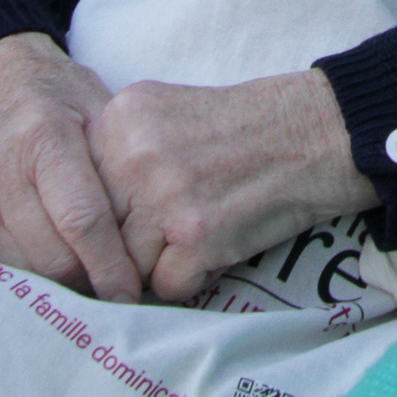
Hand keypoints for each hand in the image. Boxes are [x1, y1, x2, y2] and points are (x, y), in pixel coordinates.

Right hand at [0, 31, 141, 302]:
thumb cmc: (62, 101)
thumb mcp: (102, 112)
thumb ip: (120, 171)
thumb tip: (151, 239)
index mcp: (43, 134)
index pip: (83, 220)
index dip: (111, 266)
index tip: (132, 295)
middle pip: (53, 256)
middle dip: (90, 282)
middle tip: (116, 290)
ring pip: (27, 270)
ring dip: (62, 284)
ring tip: (88, 276)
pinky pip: (0, 268)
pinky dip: (31, 275)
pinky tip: (54, 266)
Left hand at [89, 68, 379, 305]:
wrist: (319, 132)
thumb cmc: (247, 126)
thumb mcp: (168, 110)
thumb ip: (120, 149)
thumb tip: (82, 217)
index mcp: (121, 116)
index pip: (76, 189)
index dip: (100, 214)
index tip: (117, 224)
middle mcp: (134, 154)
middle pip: (98, 230)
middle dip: (125, 245)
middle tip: (158, 239)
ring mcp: (165, 196)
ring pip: (126, 264)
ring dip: (157, 265)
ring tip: (194, 239)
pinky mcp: (197, 237)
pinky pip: (165, 286)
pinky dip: (191, 279)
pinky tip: (217, 248)